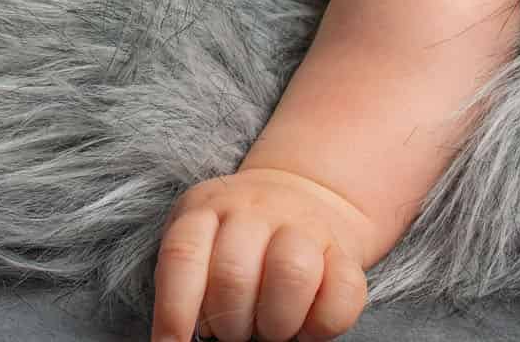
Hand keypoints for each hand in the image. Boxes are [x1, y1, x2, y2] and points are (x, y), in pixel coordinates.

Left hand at [150, 167, 377, 341]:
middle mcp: (255, 211)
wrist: (302, 192)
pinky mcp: (345, 253)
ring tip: (269, 329)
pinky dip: (321, 325)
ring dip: (275, 322)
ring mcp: (304, 227)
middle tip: (233, 331)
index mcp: (207, 208)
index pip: (182, 255)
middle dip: (228, 322)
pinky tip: (305, 325)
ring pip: (292, 275)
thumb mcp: (202, 239)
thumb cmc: (237, 238)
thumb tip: (180, 339)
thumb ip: (190, 279)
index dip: (174, 309)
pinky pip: (343, 293)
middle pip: (234, 274)